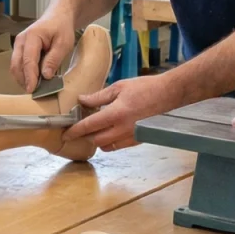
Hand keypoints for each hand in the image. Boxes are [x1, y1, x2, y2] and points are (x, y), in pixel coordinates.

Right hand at [10, 12, 77, 92]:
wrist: (58, 17)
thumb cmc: (62, 28)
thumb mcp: (64, 43)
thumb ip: (54, 59)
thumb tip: (46, 76)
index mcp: (32, 36)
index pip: (28, 60)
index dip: (30, 77)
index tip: (32, 90)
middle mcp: (21, 41)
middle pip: (17, 65)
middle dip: (24, 80)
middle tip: (35, 93)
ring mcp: (18, 45)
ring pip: (15, 67)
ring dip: (23, 79)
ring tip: (36, 88)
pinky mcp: (20, 50)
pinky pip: (19, 65)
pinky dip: (24, 74)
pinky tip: (35, 80)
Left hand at [63, 74, 182, 151]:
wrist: (169, 94)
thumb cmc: (145, 88)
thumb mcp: (119, 87)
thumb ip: (99, 96)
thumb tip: (82, 100)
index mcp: (116, 114)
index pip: (89, 126)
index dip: (75, 131)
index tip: (65, 134)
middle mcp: (123, 129)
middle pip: (96, 140)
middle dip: (86, 136)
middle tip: (81, 127)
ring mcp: (132, 136)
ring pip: (107, 146)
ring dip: (99, 140)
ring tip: (97, 128)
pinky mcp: (138, 140)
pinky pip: (119, 146)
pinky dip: (111, 141)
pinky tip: (111, 130)